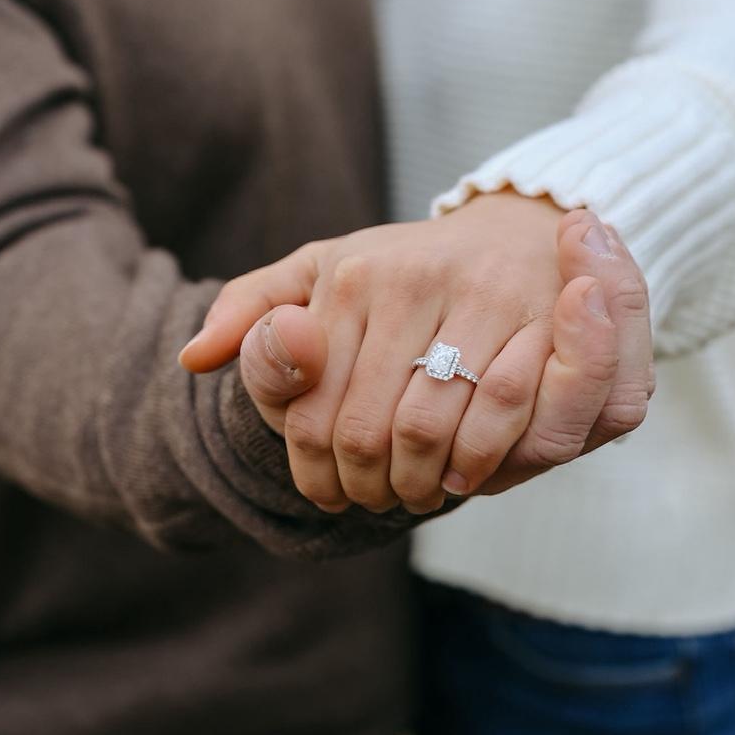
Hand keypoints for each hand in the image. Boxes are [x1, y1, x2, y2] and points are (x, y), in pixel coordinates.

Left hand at [181, 198, 653, 512]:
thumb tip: (193, 357)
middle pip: (365, 428)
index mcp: (349, 273)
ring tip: (414, 495)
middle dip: (364, 485)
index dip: (312, 468)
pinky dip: (478, 463)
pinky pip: (499, 414)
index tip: (324, 493)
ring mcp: (479, 295)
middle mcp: (409, 278)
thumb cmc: (405, 269)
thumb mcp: (321, 272)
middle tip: (371, 502)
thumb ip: (254, 311)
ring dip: (418, 483)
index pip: (311, 405)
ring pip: (427, 429)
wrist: (517, 233)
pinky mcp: (540, 318)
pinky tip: (465, 477)